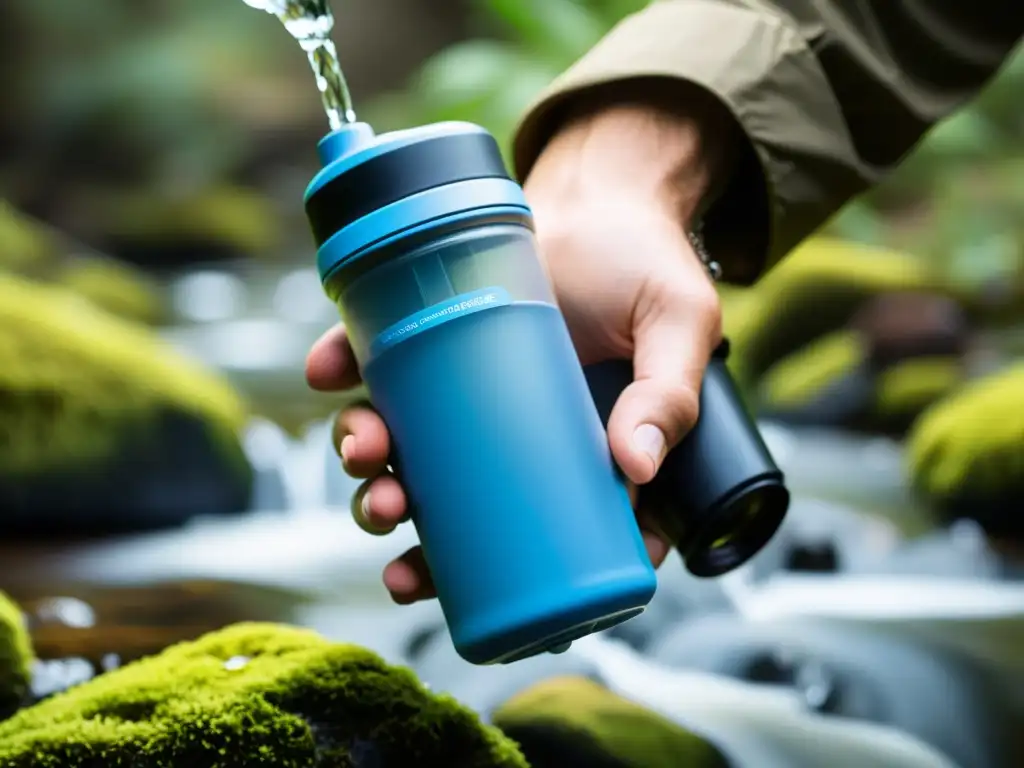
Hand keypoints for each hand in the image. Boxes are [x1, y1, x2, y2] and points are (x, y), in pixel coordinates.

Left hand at [306, 85, 735, 603]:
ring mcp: (464, 383)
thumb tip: (640, 468)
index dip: (484, 578)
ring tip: (365, 451)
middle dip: (408, 520)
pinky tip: (325, 371)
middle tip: (393, 511)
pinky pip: (373, 358)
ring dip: (367, 461)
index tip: (450, 590)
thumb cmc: (647, 268)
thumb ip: (671, 394)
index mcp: (572, 453)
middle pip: (450, 501)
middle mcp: (510, 431)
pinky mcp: (432, 329)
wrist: (606, 193)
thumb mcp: (679, 330)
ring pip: (404, 444)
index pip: (528, 535)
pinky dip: (340, 367)